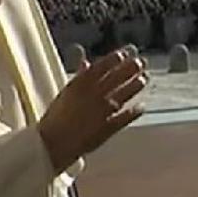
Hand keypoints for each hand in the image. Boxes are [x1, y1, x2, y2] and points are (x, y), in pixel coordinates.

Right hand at [39, 46, 147, 172]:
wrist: (53, 143)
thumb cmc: (57, 117)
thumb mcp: (67, 92)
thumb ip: (79, 76)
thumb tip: (85, 61)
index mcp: (81, 84)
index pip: (102, 66)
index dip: (115, 59)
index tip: (124, 53)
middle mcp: (95, 95)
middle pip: (117, 77)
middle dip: (130, 68)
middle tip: (140, 62)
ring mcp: (103, 111)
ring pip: (124, 94)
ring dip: (135, 86)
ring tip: (144, 79)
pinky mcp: (109, 127)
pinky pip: (126, 117)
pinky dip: (135, 111)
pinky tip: (141, 106)